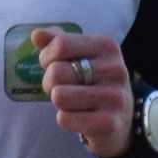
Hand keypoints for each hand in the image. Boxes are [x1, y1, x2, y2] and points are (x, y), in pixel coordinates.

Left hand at [37, 28, 133, 157]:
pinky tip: (80, 118)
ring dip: (58, 103)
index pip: (61, 44)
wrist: (120, 120)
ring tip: (72, 103)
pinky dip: (65, 120)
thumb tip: (36, 34)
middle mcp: (114, 69)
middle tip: (62, 88)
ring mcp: (114, 97)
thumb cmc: (92, 83)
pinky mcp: (109, 123)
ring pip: (59, 96)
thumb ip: (58, 42)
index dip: (46, 57)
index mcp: (107, 47)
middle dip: (49, 83)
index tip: (52, 65)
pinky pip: (65, 118)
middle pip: (56, 71)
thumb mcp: (79, 57)